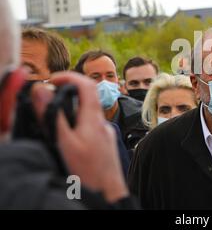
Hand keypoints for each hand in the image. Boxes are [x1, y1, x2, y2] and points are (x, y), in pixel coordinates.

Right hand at [31, 72, 128, 202]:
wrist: (108, 195)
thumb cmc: (88, 173)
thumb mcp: (65, 143)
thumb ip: (53, 116)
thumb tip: (42, 90)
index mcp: (93, 119)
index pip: (87, 84)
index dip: (70, 76)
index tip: (52, 79)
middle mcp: (102, 124)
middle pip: (87, 98)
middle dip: (67, 93)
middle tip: (48, 97)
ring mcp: (105, 135)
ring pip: (88, 115)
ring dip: (71, 112)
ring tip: (54, 121)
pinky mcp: (105, 146)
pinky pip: (90, 129)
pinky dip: (78, 127)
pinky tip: (69, 141)